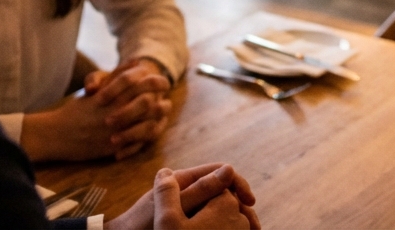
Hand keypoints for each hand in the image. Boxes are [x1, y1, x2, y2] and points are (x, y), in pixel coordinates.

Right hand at [21, 61, 171, 161]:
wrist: (56, 135)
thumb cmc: (76, 109)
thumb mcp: (96, 88)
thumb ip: (116, 75)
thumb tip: (136, 61)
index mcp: (111, 96)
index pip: (141, 85)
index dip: (156, 81)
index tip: (163, 81)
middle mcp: (115, 112)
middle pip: (147, 102)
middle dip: (161, 99)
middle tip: (166, 96)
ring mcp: (114, 131)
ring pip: (146, 123)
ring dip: (158, 117)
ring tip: (163, 110)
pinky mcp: (112, 147)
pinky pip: (136, 142)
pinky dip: (148, 134)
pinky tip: (153, 129)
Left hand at [107, 164, 259, 229]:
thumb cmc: (140, 228)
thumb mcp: (172, 210)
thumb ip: (199, 190)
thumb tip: (229, 169)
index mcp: (182, 179)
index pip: (219, 171)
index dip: (238, 183)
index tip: (250, 201)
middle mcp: (184, 189)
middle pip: (220, 189)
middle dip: (239, 203)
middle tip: (254, 223)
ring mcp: (183, 205)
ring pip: (216, 205)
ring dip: (232, 215)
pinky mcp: (181, 221)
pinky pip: (207, 218)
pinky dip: (220, 223)